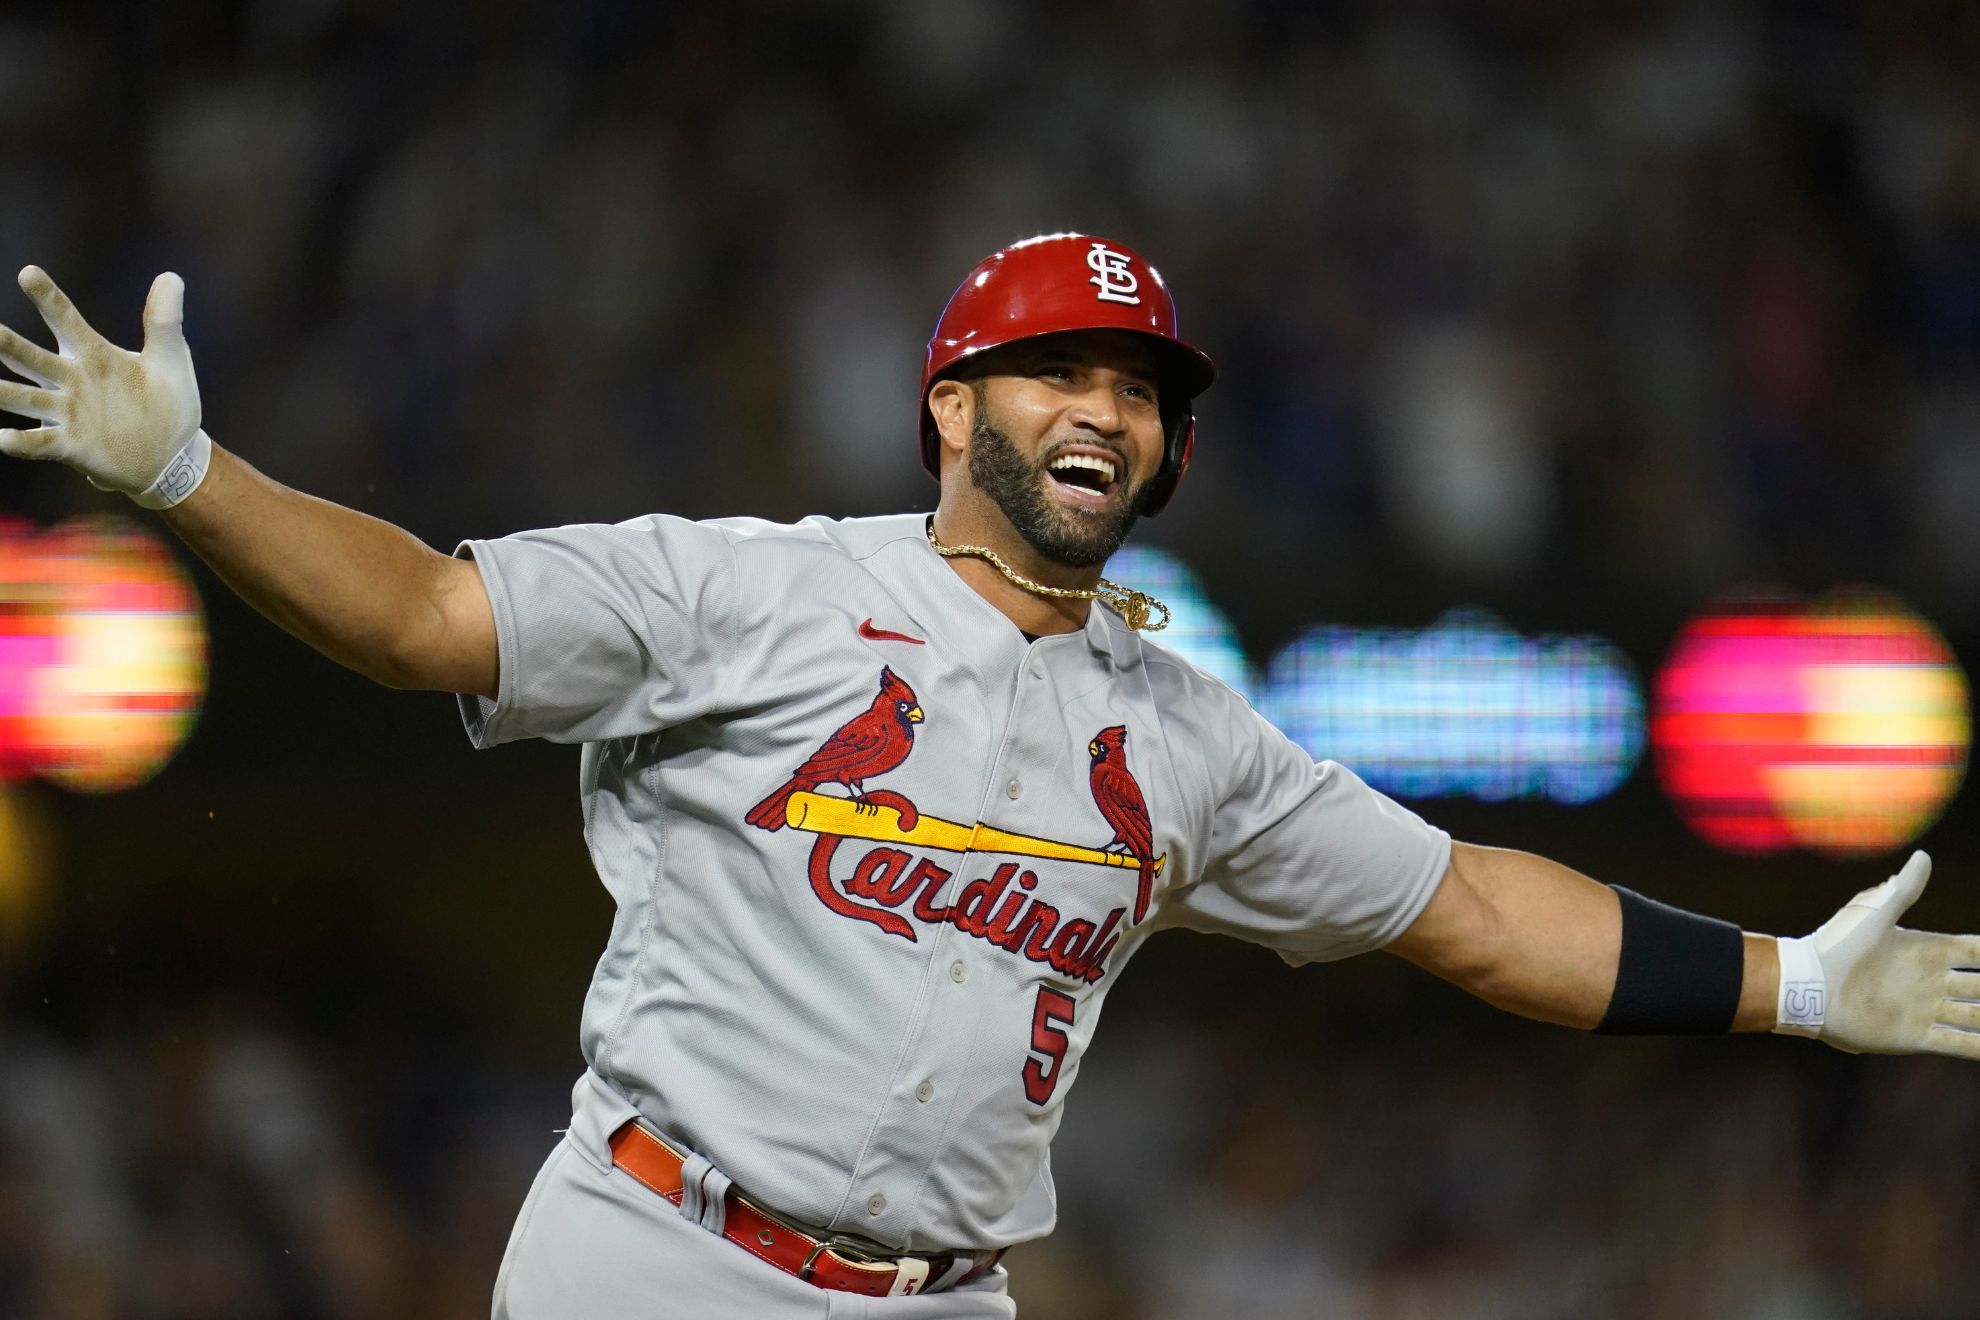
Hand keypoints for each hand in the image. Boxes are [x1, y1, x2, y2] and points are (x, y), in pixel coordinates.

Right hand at [0, 266, 210, 507]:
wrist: (172, 456)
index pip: (66, 320)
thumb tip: (171, 277)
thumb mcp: (170, 360)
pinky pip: (39, 442)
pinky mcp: (71, 445)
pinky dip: (21, 442)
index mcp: (94, 356)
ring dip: (3, 391)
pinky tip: (3, 438)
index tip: (27, 272)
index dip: (48, 298)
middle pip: (31, 358)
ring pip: (24, 398)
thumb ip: (163, 322)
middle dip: (7, 344)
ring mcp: (68, 412)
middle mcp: (72, 380)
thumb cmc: (167, 404)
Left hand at [1776, 851, 1979, 1058]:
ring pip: (1978, 1016)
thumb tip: (1924, 856)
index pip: (1975, 949)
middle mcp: (1933, 982)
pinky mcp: (1914, 1036)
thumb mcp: (1873, 915)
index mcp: (1927, 951)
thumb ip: (1901, 891)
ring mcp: (1926, 1009)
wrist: (1807, 986)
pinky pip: (1959, 1044)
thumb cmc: (1835, 944)